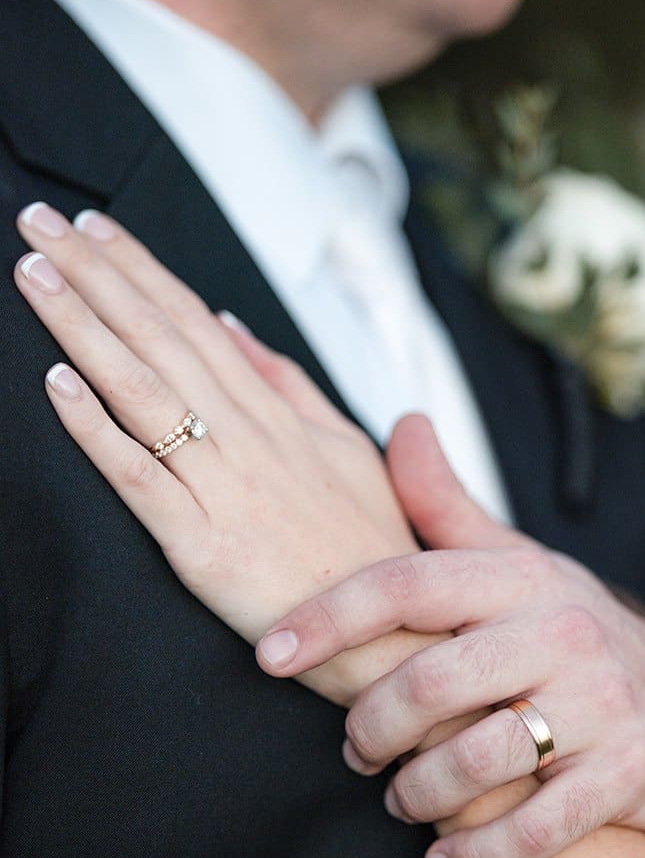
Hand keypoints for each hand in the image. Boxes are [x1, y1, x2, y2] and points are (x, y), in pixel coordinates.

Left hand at [13, 203, 441, 704]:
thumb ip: (289, 386)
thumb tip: (232, 323)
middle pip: (162, 339)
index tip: (93, 227)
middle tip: (38, 220)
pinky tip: (57, 384)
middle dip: (97, 275)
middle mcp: (248, 440)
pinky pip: (141, 480)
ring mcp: (225, 490)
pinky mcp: (203, 547)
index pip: (197, 322)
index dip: (142, 270)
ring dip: (83, 328)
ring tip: (34, 275)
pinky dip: (98, 429)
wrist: (396, 637)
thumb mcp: (347, 452)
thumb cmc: (370, 549)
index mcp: (278, 416)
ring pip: (144, 393)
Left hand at [258, 414, 644, 857]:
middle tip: (353, 751)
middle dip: (370, 727)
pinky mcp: (629, 774)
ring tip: (399, 801)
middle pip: (431, 682)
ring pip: (476, 761)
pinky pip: (537, 830)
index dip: (330, 618)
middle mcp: (565, 632)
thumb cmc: (571, 634)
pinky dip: (479, 856)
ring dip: (417, 794)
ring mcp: (602, 705)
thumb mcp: (519, 565)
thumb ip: (448, 508)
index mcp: (524, 577)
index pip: (409, 584)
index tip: (270, 655)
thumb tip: (403, 424)